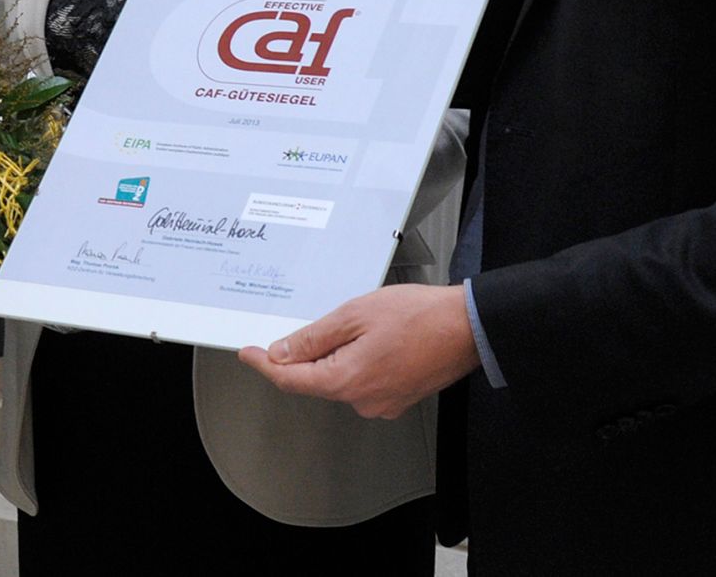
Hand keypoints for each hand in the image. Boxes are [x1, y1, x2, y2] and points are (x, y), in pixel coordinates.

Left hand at [238, 284, 478, 418]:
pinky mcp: (396, 398)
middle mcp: (363, 400)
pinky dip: (357, 360)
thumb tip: (284, 352)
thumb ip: (314, 337)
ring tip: (363, 322)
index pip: (291, 379)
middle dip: (307, 353)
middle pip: (315, 379)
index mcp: (347, 380)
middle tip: (316, 321)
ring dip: (337, 354)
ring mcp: (381, 402)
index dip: (265, 365)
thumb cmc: (421, 317)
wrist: (468, 327)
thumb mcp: (355, 314)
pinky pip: (362, 380)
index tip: (248, 354)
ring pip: (341, 378)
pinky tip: (374, 337)